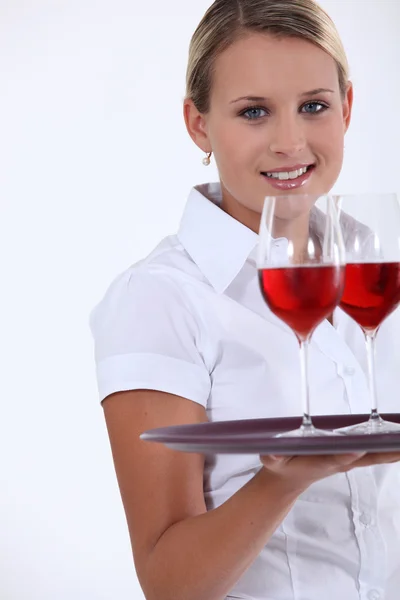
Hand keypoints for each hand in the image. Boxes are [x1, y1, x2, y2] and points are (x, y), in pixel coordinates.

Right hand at [260, 451, 399, 493]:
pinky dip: (389, 450)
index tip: (359, 449)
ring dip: (391, 450)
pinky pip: (374, 454)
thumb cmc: (283, 467)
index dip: (347, 454)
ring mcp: (348, 461)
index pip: (337, 458)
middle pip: (365, 458)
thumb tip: (273, 454)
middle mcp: (339, 462)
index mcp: (321, 462)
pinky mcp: (351, 458)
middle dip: (383, 452)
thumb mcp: (273, 462)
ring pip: (374, 456)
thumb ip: (273, 457)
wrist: (289, 480)